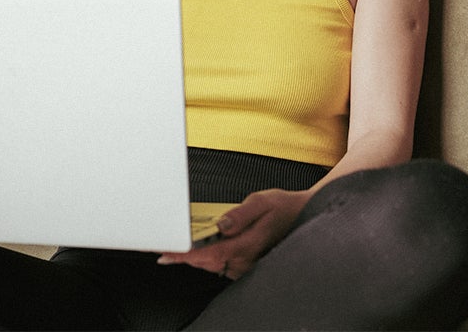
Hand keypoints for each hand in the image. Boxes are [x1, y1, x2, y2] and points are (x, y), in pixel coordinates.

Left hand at [157, 188, 309, 278]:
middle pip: (206, 261)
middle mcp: (246, 260)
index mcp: (248, 245)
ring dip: (197, 254)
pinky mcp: (246, 264)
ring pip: (212, 264)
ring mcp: (246, 265)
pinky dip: (208, 255)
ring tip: (184, 242)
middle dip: (186, 254)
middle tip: (167, 245)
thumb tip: (222, 224)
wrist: (301, 215)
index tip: (168, 253)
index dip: (186, 255)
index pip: (210, 255)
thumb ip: (239, 213)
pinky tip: (204, 244)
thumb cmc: (284, 208)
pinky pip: (221, 263)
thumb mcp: (261, 201)